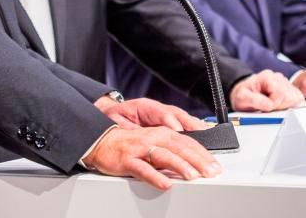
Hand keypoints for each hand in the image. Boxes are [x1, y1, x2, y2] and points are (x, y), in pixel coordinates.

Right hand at [83, 125, 220, 189]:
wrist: (102, 141)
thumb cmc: (130, 144)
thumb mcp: (154, 143)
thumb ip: (172, 150)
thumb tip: (195, 162)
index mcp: (160, 133)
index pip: (186, 142)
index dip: (203, 153)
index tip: (216, 166)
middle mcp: (152, 138)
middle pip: (178, 147)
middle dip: (197, 159)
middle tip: (212, 172)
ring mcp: (139, 149)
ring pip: (162, 155)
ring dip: (178, 165)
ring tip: (193, 176)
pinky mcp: (127, 160)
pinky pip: (142, 168)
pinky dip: (154, 176)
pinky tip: (165, 184)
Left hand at [94, 96, 207, 131]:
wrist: (113, 115)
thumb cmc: (114, 119)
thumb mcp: (117, 123)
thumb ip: (128, 129)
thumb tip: (135, 136)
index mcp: (143, 107)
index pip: (160, 112)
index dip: (170, 121)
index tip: (178, 130)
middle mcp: (157, 109)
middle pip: (177, 114)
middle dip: (191, 124)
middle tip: (203, 133)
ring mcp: (164, 115)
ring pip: (183, 118)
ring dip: (196, 127)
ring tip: (209, 135)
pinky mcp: (169, 122)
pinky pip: (184, 124)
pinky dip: (195, 130)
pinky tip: (206, 137)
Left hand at [230, 69, 303, 111]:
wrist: (242, 92)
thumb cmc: (242, 94)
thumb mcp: (242, 98)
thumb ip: (254, 100)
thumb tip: (268, 104)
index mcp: (267, 77)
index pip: (281, 94)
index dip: (275, 104)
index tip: (266, 106)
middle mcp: (277, 77)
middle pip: (291, 96)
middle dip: (281, 106)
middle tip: (270, 106)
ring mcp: (284, 82)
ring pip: (296, 98)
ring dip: (286, 105)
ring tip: (273, 104)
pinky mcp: (288, 88)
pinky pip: (298, 97)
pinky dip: (292, 104)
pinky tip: (281, 104)